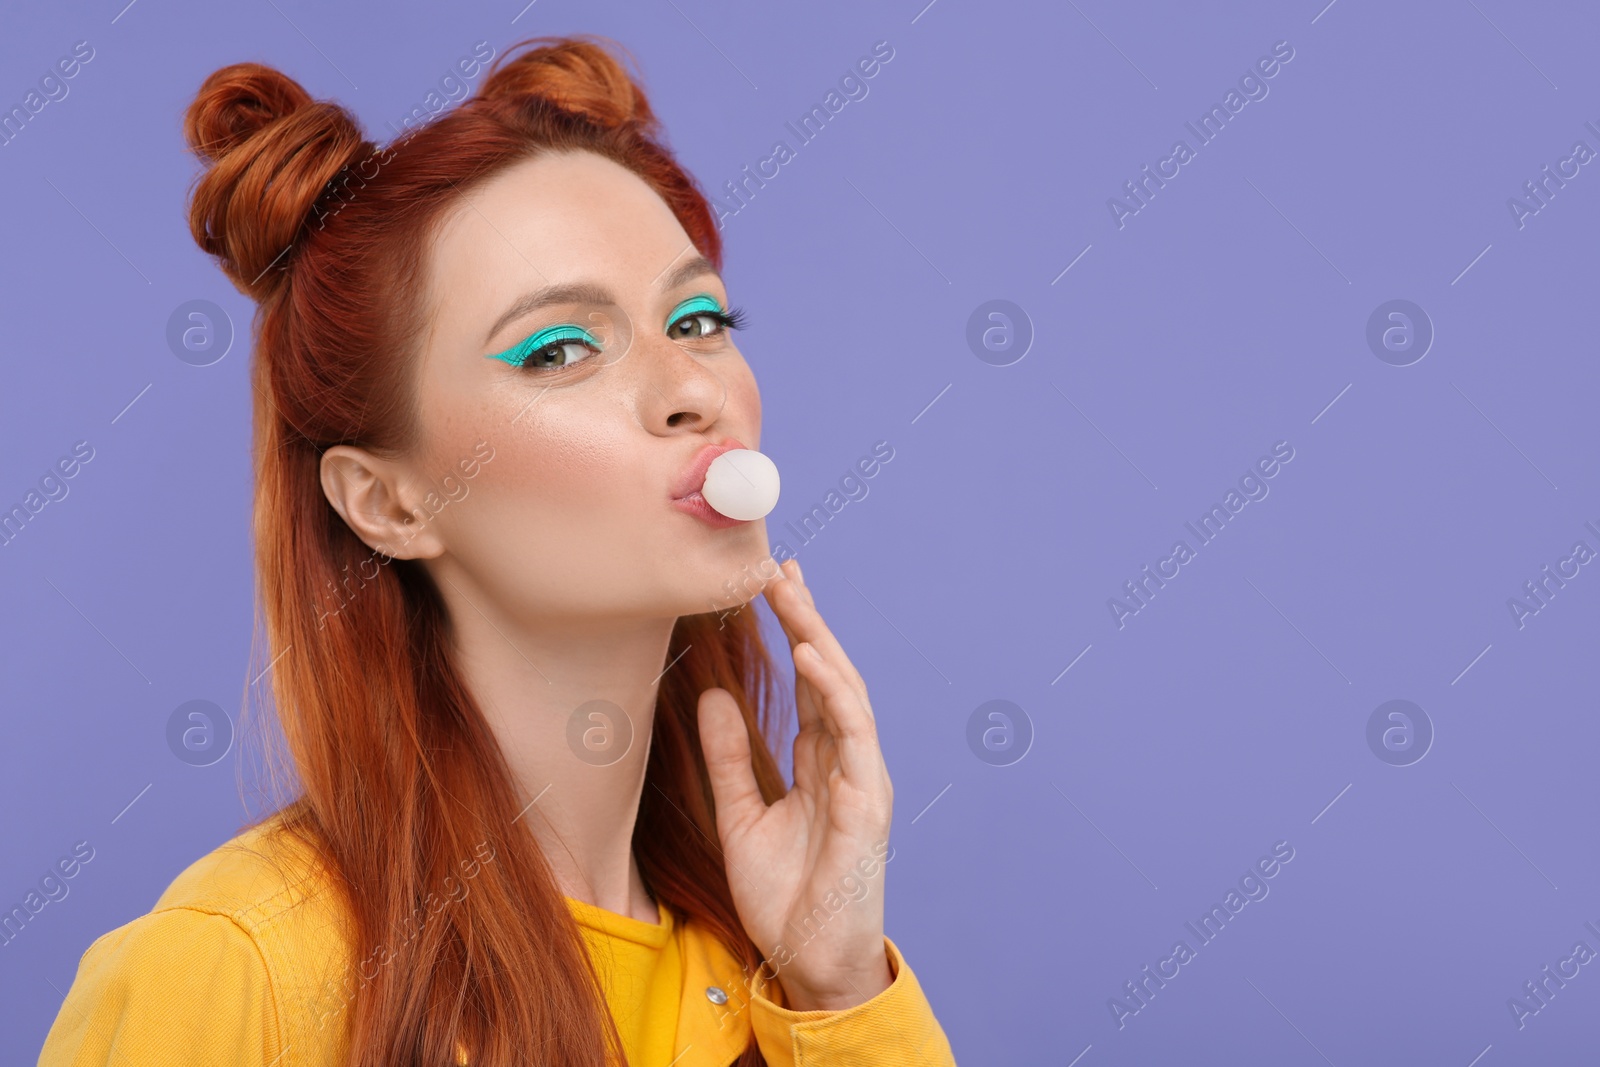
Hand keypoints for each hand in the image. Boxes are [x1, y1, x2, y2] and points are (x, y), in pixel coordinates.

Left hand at [697, 557, 895, 1010]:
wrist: (809, 961)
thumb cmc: (784, 896)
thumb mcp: (740, 816)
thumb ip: (730, 757)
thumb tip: (714, 695)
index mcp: (819, 762)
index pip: (810, 682)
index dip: (794, 631)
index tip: (772, 581)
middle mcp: (845, 760)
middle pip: (828, 673)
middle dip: (806, 618)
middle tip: (777, 566)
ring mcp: (861, 777)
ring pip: (844, 691)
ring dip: (820, 638)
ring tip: (790, 593)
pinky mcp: (867, 801)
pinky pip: (853, 735)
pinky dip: (835, 692)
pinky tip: (812, 657)